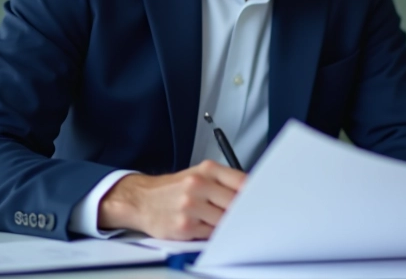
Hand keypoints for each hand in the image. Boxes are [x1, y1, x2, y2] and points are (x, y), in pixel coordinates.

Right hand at [97, 160, 245, 239]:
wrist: (142, 200)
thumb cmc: (173, 188)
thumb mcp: (198, 175)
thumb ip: (224, 182)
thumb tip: (252, 193)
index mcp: (206, 170)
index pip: (242, 182)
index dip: (255, 195)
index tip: (263, 201)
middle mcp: (197, 185)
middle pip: (236, 203)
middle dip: (243, 212)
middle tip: (248, 216)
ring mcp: (190, 206)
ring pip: (225, 220)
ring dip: (228, 224)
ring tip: (222, 220)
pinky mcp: (184, 226)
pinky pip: (211, 234)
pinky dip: (213, 233)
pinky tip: (206, 227)